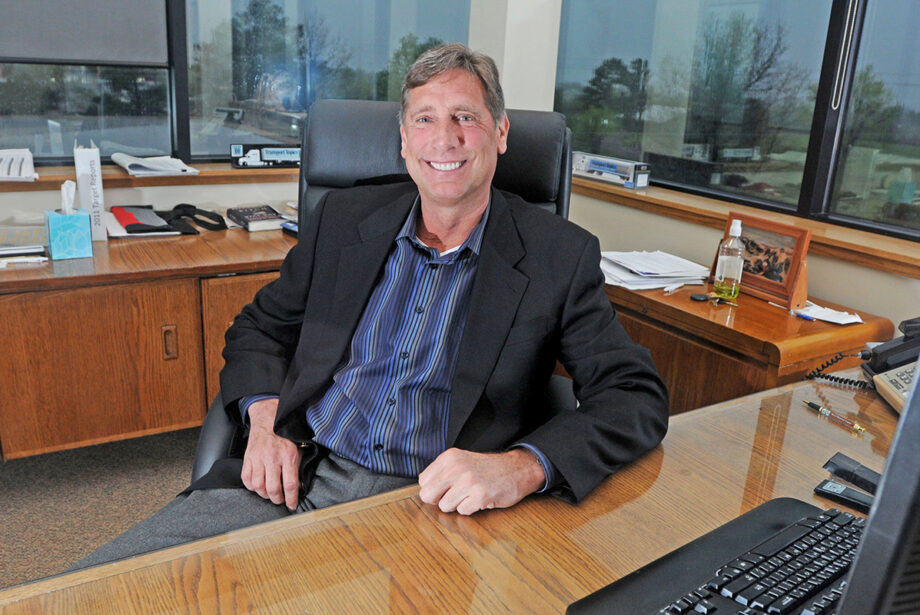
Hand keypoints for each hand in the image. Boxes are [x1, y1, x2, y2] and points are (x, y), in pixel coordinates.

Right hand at [241, 398, 301, 510]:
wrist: (268, 419)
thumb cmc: (285, 435)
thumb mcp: (298, 449)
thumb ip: (297, 468)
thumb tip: (298, 488)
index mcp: (288, 456)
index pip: (290, 485)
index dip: (291, 499)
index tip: (292, 506)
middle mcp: (272, 458)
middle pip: (272, 489)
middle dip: (277, 500)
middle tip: (280, 500)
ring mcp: (258, 458)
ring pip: (258, 487)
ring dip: (264, 494)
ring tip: (270, 493)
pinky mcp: (248, 458)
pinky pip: (246, 479)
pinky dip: (252, 487)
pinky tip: (258, 485)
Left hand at [417, 448, 545, 514]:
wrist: (516, 469)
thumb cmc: (486, 468)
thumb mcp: (461, 460)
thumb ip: (441, 471)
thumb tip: (424, 489)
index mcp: (449, 457)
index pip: (423, 481)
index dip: (434, 488)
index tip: (446, 487)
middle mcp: (456, 467)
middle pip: (428, 495)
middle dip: (439, 499)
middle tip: (455, 494)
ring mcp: (468, 482)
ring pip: (444, 506)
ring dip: (457, 504)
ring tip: (470, 495)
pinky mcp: (480, 496)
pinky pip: (462, 511)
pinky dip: (471, 509)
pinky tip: (480, 498)